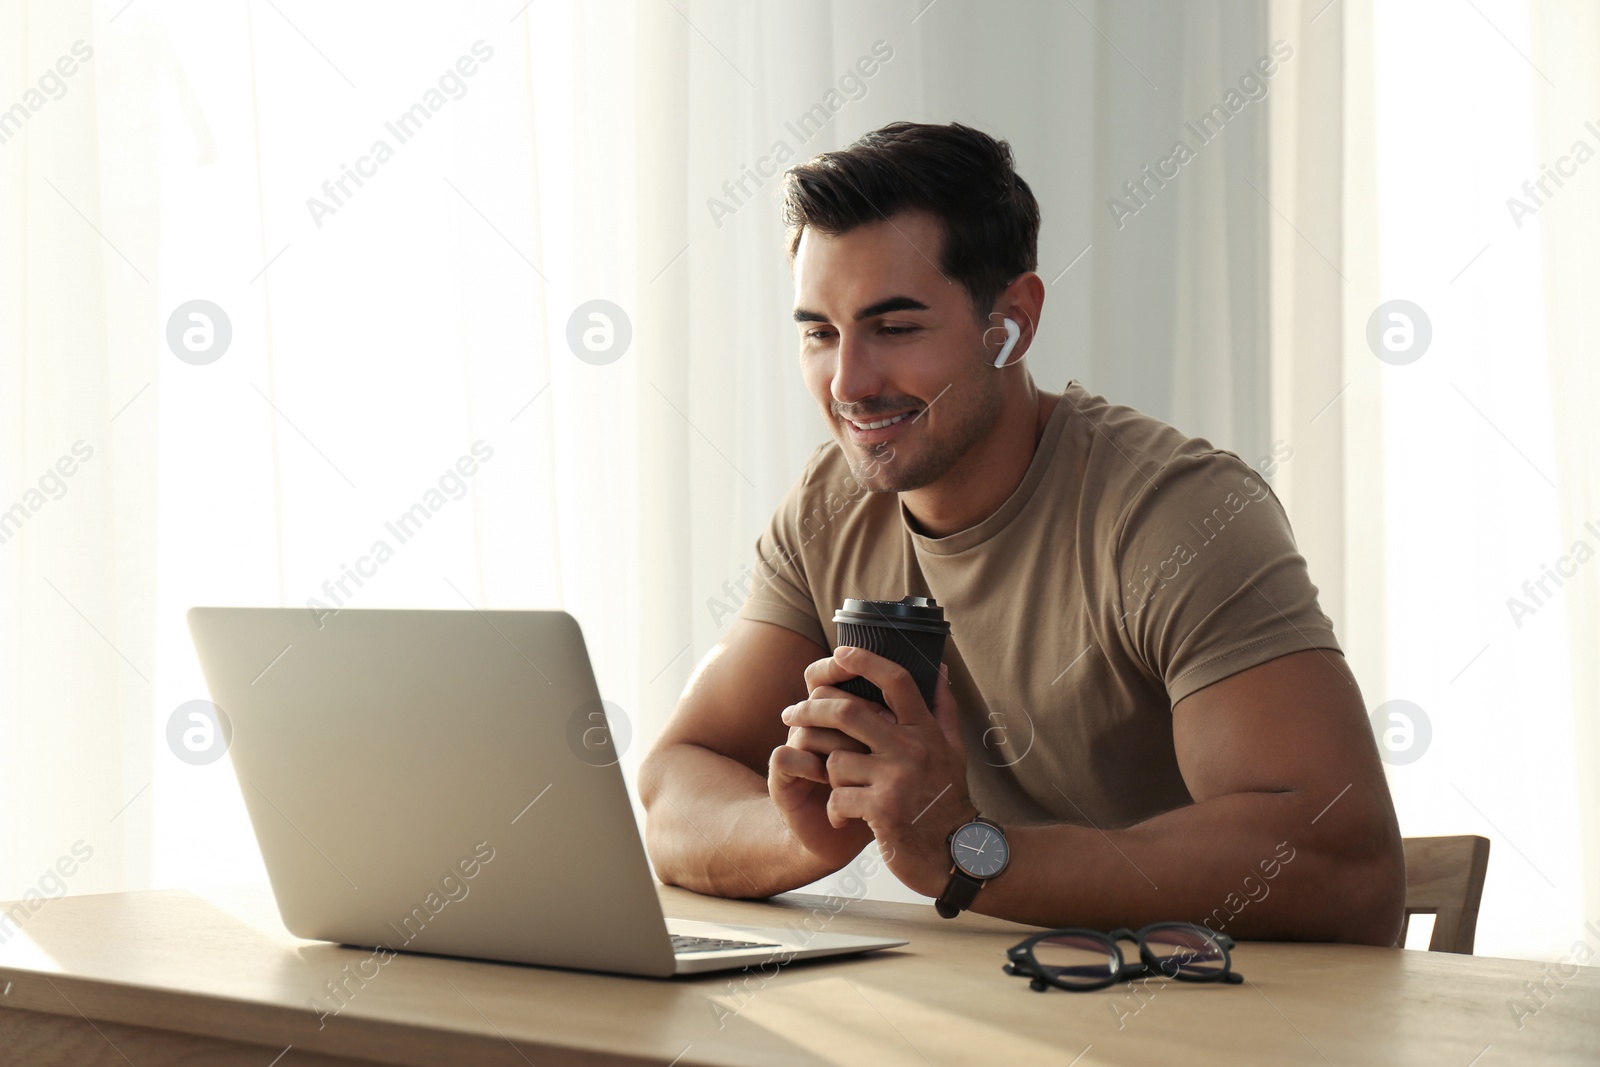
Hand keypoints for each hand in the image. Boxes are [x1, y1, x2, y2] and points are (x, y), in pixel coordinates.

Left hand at [780, 646, 975, 895]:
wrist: (956, 854)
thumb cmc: (947, 798)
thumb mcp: (952, 750)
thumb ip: (942, 707)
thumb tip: (938, 667)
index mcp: (925, 730)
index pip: (896, 681)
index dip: (866, 661)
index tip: (840, 653)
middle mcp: (912, 748)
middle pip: (848, 712)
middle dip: (811, 710)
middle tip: (790, 715)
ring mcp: (897, 778)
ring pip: (836, 760)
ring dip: (830, 777)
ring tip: (841, 790)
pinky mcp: (882, 809)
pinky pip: (837, 797)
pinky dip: (834, 809)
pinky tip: (844, 817)